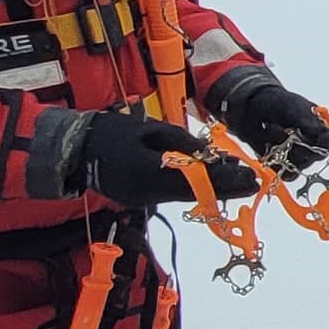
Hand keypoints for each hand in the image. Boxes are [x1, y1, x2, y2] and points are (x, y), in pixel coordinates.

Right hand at [69, 111, 246, 210]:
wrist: (74, 150)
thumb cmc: (109, 132)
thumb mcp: (146, 129)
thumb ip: (178, 141)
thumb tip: (207, 151)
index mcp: (149, 174)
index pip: (196, 181)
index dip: (226, 181)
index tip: (250, 177)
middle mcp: (149, 193)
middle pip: (195, 194)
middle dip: (226, 189)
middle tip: (255, 183)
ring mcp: (142, 199)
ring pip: (185, 195)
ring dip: (212, 187)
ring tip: (238, 177)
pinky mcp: (139, 198)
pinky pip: (171, 193)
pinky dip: (192, 186)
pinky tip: (209, 177)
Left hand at [223, 78, 328, 173]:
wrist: (253, 107)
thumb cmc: (278, 103)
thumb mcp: (294, 107)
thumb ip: (309, 121)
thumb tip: (322, 135)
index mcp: (321, 128)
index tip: (320, 134)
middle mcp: (314, 146)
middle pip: (316, 155)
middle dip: (299, 141)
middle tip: (287, 127)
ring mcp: (299, 159)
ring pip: (299, 164)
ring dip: (282, 145)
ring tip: (271, 128)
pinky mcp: (283, 167)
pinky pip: (284, 173)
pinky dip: (273, 159)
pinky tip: (267, 144)